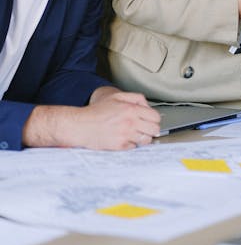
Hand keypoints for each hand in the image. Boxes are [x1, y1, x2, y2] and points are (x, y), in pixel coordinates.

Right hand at [23, 89, 160, 149]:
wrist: (81, 125)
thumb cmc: (96, 112)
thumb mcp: (116, 97)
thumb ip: (135, 98)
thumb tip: (147, 106)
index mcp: (131, 109)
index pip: (155, 117)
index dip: (154, 119)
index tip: (150, 121)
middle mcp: (130, 122)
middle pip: (154, 129)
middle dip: (151, 129)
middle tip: (145, 128)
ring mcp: (126, 135)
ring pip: (146, 140)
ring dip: (142, 138)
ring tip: (134, 134)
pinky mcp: (120, 146)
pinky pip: (134, 147)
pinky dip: (131, 144)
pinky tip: (124, 139)